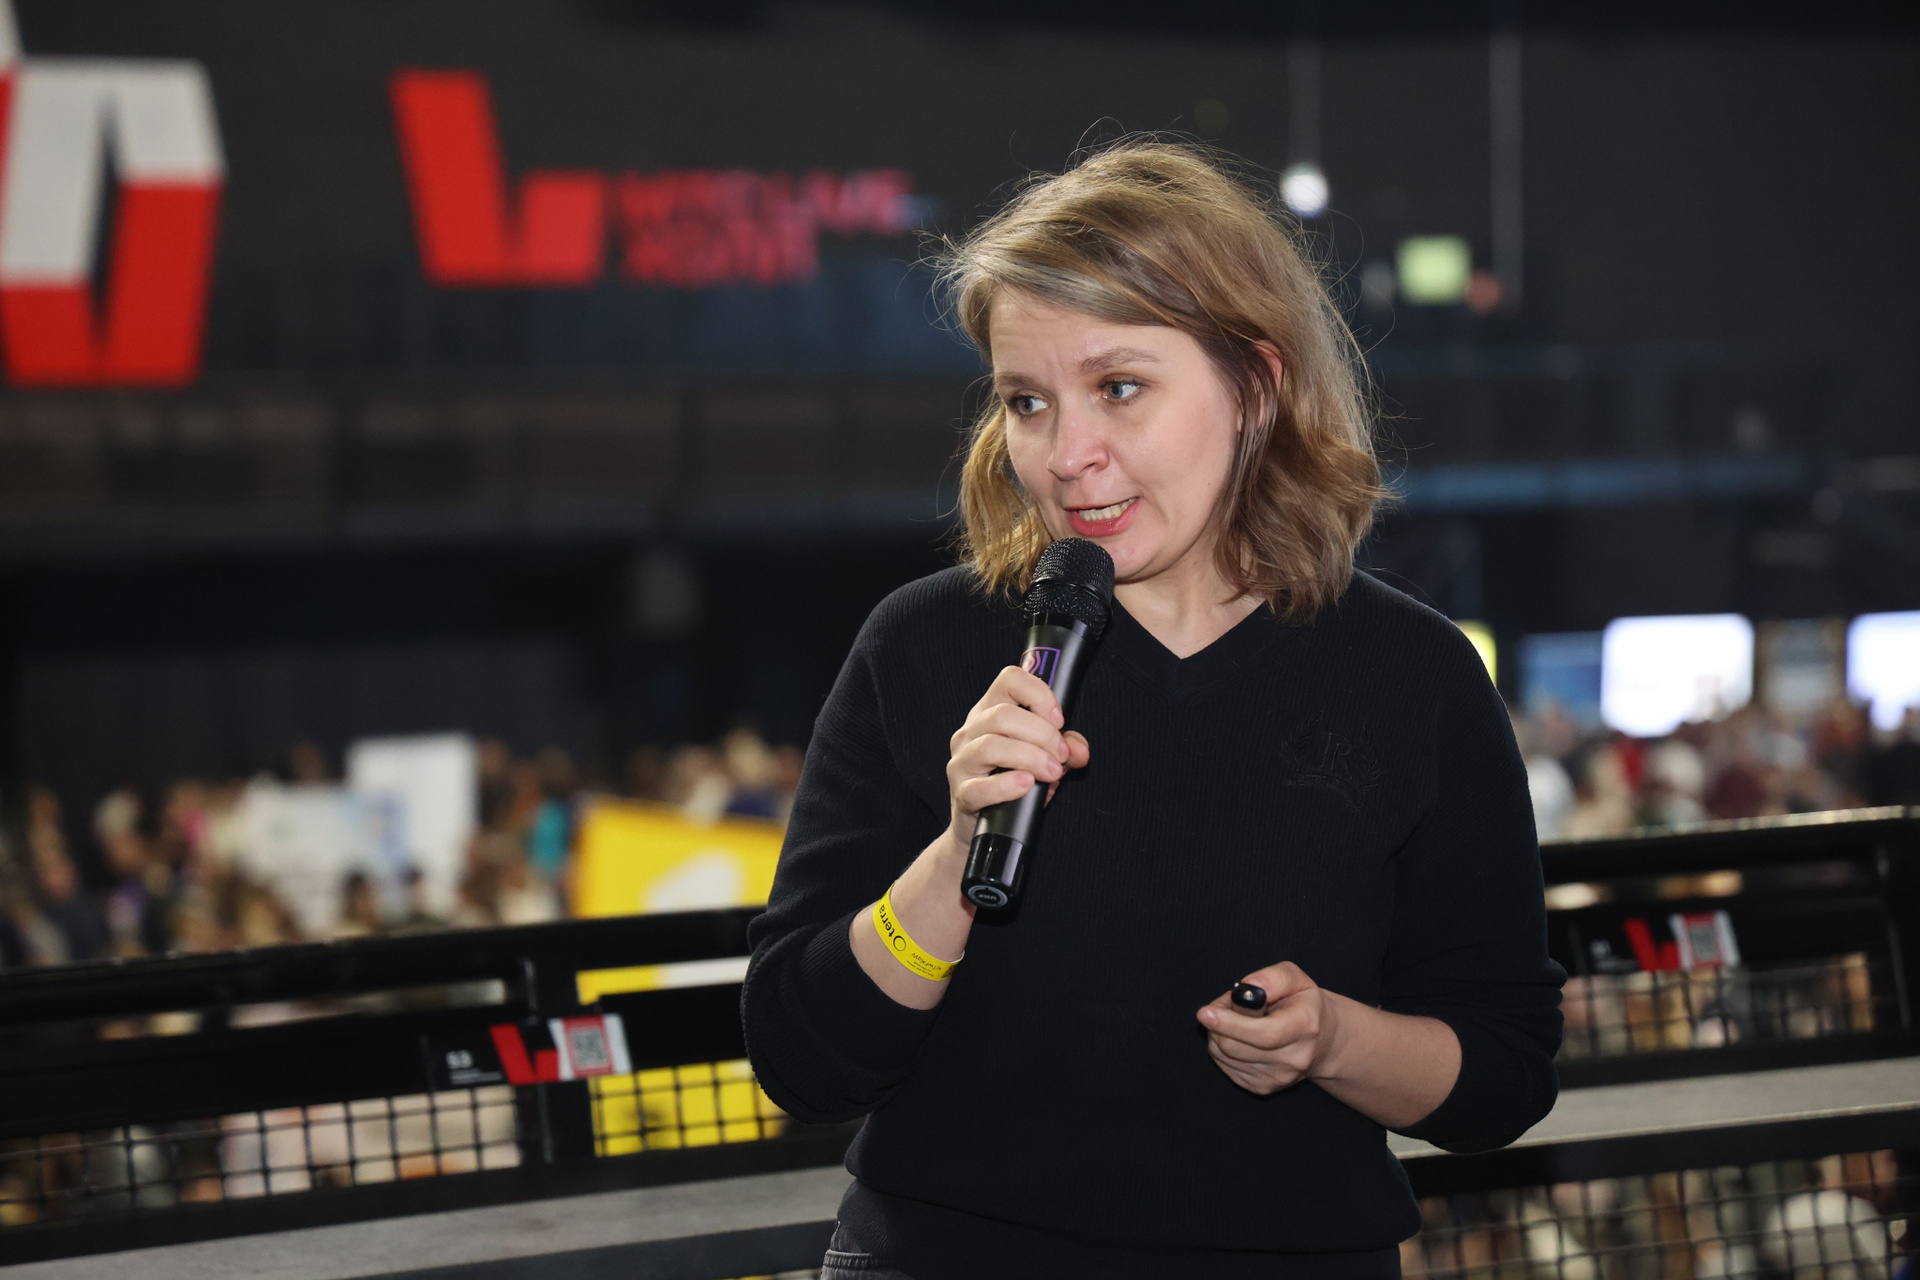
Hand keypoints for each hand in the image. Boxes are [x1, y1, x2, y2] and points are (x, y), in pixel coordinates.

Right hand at [944, 665, 1090, 846]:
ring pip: (990, 745)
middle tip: (1061, 756)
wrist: (985, 828)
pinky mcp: (961, 794)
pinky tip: (1027, 785)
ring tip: (1052, 773)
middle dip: (1042, 734)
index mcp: (989, 712)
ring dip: (1030, 757)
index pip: (1009, 680)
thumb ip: (1065, 748)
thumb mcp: (1044, 758)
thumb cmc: (1014, 783)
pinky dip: (1007, 785)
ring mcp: (961, 762)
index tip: (1059, 719)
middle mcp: (971, 731)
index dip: (1039, 694)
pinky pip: (979, 787)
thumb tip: (1079, 750)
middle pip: (1003, 714)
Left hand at [1197, 962, 1342, 1095]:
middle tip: (1227, 1003)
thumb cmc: (1304, 1004)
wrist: (1323, 1041)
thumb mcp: (1296, 979)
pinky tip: (1238, 1036)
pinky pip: (1226, 1066)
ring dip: (1218, 1032)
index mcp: (1305, 1027)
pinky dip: (1221, 1047)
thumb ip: (1272, 978)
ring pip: (1225, 1056)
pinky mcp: (1263, 1088)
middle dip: (1219, 1021)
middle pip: (1236, 1047)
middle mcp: (1294, 1058)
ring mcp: (1279, 1078)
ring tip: (1236, 1017)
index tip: (1205, 1013)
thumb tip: (1247, 989)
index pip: (1264, 1033)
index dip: (1230, 1023)